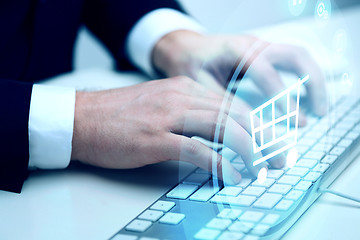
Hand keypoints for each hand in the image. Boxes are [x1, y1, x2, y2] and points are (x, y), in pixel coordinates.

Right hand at [71, 77, 278, 183]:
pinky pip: (197, 150)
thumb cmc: (121, 115)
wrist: (83, 118)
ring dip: (249, 150)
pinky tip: (232, 175)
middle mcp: (181, 97)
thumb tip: (217, 135)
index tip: (272, 140)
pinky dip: (220, 164)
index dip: (258, 123)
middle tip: (279, 157)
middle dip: (263, 137)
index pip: (233, 104)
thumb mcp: (161, 104)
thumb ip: (190, 114)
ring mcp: (168, 117)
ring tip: (263, 167)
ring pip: (222, 128)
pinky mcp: (155, 139)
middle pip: (235, 115)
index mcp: (185, 88)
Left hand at [152, 31, 327, 125]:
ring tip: (320, 108)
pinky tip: (307, 97)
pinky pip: (292, 60)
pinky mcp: (264, 53)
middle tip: (319, 113)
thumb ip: (223, 104)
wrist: (185, 47)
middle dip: (312, 84)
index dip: (282, 98)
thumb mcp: (200, 86)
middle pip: (295, 55)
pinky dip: (304, 77)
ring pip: (299, 56)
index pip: (267, 73)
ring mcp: (261, 45)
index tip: (295, 122)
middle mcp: (254, 43)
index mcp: (236, 49)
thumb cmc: (190, 65)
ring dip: (314, 80)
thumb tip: (248, 128)